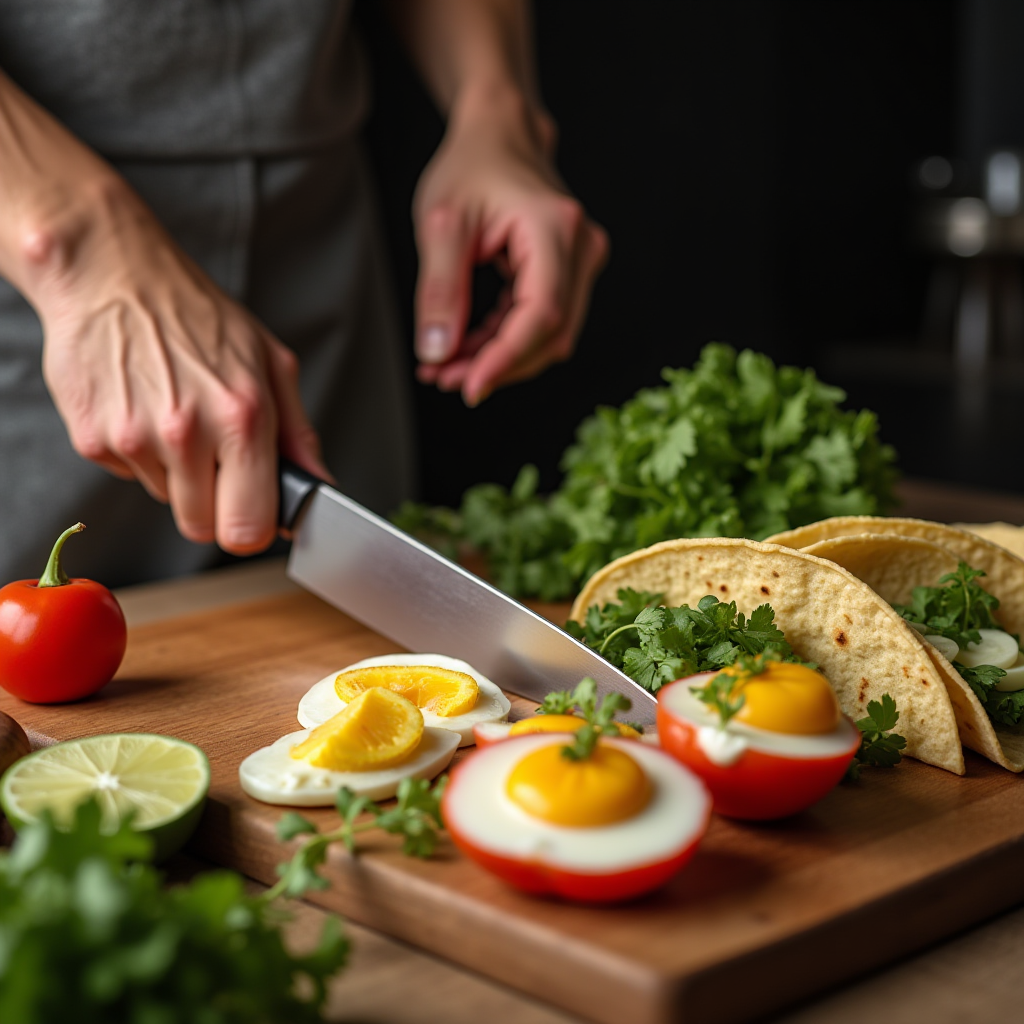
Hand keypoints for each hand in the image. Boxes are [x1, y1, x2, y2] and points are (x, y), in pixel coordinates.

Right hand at [28, 178, 328, 553]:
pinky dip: (138, 455)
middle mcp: (186, 433)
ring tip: (175, 417)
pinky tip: (143, 409)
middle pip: (202, 529)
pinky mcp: (91, 439)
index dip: (252, 527)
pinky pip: (126, 476)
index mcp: (241, 417)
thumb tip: (318, 482)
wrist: (111, 274)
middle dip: (213, 505)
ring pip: (165, 501)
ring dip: (175, 475)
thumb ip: (299, 432)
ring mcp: (134, 438)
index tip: (252, 511)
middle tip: (213, 458)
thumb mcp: (269, 362)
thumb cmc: (197, 315)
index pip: (248, 528)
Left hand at [412, 88, 608, 405]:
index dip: (506, 359)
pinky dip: (502, 342)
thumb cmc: (471, 166)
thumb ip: (440, 290)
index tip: (468, 388)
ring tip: (445, 365)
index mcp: (554, 229)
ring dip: (498, 359)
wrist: (499, 134)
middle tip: (441, 377)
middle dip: (496, 365)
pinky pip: (540, 323)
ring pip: (547, 336)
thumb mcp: (442, 224)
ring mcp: (580, 263)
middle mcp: (581, 249)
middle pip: (550, 334)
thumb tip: (438, 353)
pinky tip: (465, 347)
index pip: (542, 314)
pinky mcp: (569, 275)